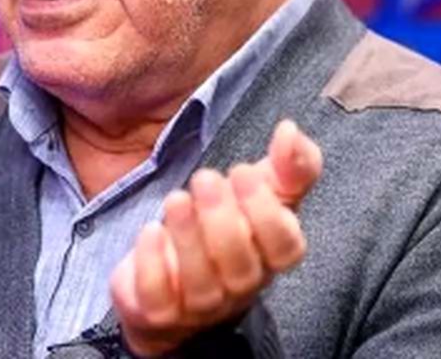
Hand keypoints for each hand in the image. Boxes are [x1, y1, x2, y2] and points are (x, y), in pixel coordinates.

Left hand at [111, 120, 322, 356]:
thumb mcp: (257, 192)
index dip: (268, 213)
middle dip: (224, 220)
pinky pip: (159, 299)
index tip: (244, 171)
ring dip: (188, 238)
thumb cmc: (225, 228)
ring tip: (176, 198)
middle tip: (205, 178)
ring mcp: (198, 304)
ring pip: (202, 284)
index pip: (285, 248)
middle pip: (242, 267)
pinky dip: (154, 266)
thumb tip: (290, 129)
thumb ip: (286, 166)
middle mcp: (238, 285)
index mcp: (268, 256)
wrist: (169, 279)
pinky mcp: (158, 311)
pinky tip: (150, 231)